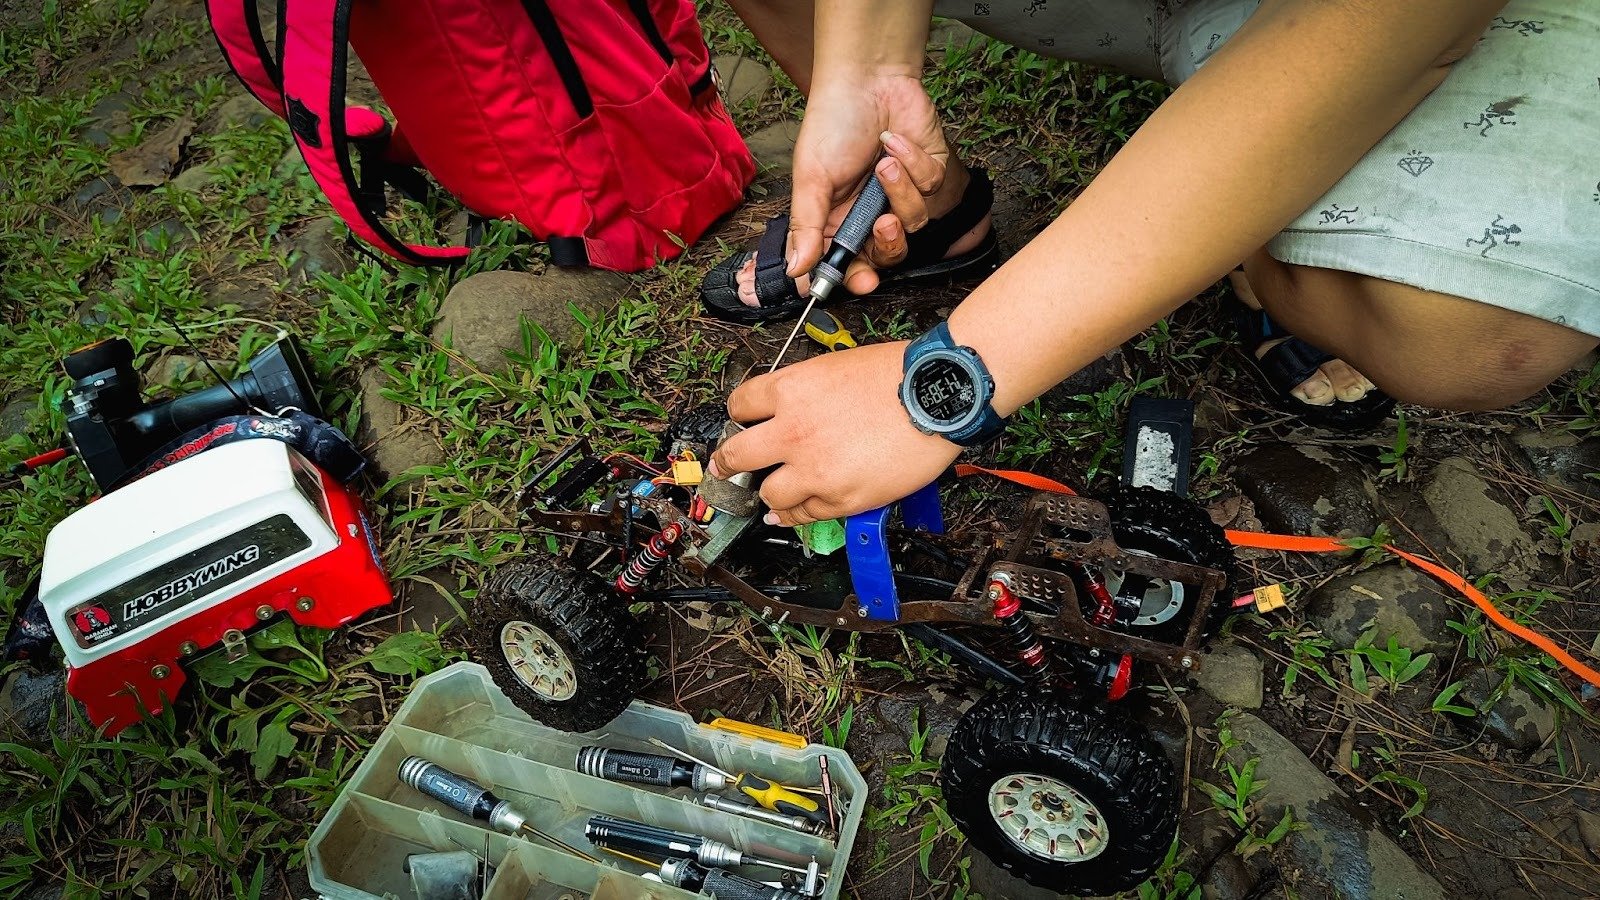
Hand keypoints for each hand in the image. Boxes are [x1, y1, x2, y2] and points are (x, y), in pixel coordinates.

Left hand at [708, 343, 959, 526]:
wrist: (937, 395)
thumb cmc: (898, 375)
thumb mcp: (835, 366)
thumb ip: (806, 391)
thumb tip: (793, 410)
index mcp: (790, 389)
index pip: (740, 405)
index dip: (739, 417)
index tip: (740, 424)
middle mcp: (792, 431)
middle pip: (737, 455)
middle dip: (725, 463)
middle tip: (722, 468)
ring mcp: (814, 469)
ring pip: (769, 493)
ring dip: (768, 494)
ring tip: (770, 494)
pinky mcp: (840, 498)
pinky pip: (804, 515)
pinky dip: (795, 515)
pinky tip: (791, 513)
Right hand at [788, 76, 962, 294]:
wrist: (869, 78)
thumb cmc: (833, 123)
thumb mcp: (811, 178)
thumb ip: (807, 227)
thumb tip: (797, 268)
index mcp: (837, 220)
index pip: (846, 264)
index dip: (855, 279)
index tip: (861, 284)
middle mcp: (870, 214)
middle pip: (888, 255)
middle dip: (890, 245)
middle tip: (883, 226)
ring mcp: (901, 195)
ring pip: (915, 222)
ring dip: (900, 190)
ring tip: (884, 162)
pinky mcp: (929, 175)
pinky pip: (932, 187)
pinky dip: (914, 162)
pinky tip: (896, 141)